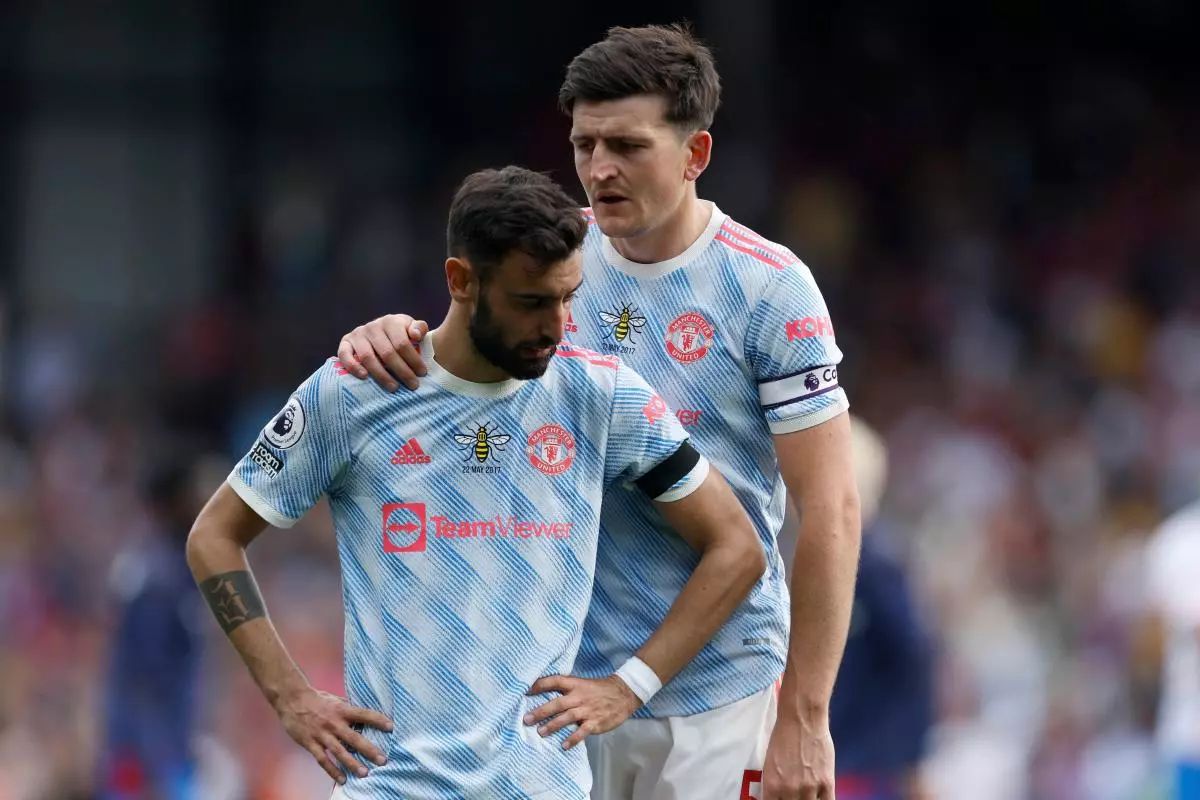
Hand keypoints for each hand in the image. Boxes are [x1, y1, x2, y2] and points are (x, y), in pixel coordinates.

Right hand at [274, 686, 393, 784]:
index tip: (391, 727)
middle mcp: (334, 723)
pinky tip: (342, 779)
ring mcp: (322, 734)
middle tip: (383, 760)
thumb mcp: (336, 699)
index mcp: (342, 710)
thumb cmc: (317, 698)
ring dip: (352, 764)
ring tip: (364, 773)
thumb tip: (364, 715)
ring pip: (339, 752)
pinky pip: (323, 760)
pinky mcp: (310, 743)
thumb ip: (348, 709)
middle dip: (369, 750)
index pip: (363, 715)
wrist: (292, 699)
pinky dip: (332, 771)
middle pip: (354, 738)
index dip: (377, 720)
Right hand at [337, 314, 429, 391]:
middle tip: (413, 385)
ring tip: (394, 387)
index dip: (413, 359)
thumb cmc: (400, 332)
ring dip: (381, 375)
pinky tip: (365, 377)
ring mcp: (358, 334)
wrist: (381, 331)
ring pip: (368, 357)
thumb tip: (416, 335)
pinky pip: (345, 355)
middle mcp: (372, 326)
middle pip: (387, 353)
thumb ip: (419, 328)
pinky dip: (353, 367)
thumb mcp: (411, 327)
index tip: (422, 373)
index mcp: (390, 321)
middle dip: (402, 371)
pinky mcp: (345, 342)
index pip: (402, 343)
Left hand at [523, 674, 641, 749]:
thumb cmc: (599, 690)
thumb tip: (545, 697)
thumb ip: (567, 690)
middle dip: (541, 711)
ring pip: (567, 717)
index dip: (540, 685)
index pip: (555, 681)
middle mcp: (580, 697)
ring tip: (540, 732)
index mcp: (576, 684)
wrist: (624, 694)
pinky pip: (582, 731)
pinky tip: (564, 745)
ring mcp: (588, 710)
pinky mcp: (595, 722)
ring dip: (553, 725)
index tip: (525, 690)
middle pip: (558, 703)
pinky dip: (573, 739)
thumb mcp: (582, 684)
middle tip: (527, 719)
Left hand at [761, 714, 835, 799]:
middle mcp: (789, 791)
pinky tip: (820, 797)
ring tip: (808, 795)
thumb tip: (780, 797)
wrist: (801, 718)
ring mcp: (809, 788)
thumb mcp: (771, 764)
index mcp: (771, 786)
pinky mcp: (827, 783)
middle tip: (796, 796)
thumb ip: (776, 785)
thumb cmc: (783, 736)